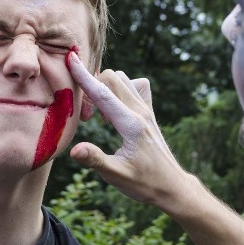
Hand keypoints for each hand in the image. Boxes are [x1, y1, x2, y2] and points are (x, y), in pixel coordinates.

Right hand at [67, 51, 189, 204]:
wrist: (172, 186)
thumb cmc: (145, 184)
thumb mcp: (116, 176)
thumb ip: (95, 160)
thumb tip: (74, 150)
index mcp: (131, 124)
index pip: (103, 93)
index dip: (84, 76)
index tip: (71, 58)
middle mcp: (141, 111)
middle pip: (112, 78)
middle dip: (92, 87)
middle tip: (86, 117)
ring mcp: (147, 110)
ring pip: (123, 79)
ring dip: (105, 88)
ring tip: (99, 117)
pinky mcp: (149, 113)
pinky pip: (135, 86)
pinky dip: (120, 89)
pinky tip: (115, 111)